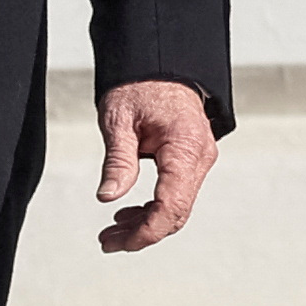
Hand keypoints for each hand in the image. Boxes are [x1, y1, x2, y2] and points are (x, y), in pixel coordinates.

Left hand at [95, 77, 216, 250]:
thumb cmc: (139, 86)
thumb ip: (118, 161)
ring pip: (177, 207)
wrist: (160, 63)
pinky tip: (126, 213)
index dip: (147, 230)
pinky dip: (153, 209)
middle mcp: (200, 157)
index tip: (120, 242)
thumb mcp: (119, 120)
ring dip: (145, 224)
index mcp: (185, 146)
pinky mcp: (192, 161)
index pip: (172, 204)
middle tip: (106, 241)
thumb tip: (108, 197)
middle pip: (177, 212)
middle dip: (142, 233)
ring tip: (111, 231)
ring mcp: (199, 160)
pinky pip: (176, 194)